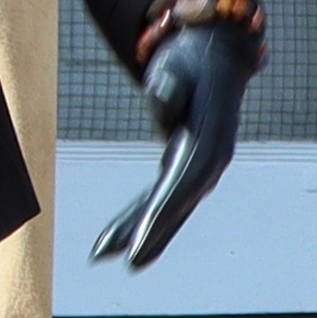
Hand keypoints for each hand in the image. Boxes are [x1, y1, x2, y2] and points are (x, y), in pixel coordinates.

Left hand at [95, 0, 259, 266]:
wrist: (216, 55)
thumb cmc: (193, 60)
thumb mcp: (179, 65)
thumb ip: (171, 84)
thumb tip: (166, 99)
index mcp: (211, 140)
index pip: (184, 183)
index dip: (164, 211)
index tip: (145, 233)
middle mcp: (209, 162)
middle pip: (177, 204)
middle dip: (152, 233)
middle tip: (128, 262)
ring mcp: (199, 168)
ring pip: (167, 208)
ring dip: (139, 232)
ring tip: (100, 253)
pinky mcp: (184, 168)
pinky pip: (160, 198)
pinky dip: (138, 218)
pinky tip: (113, 238)